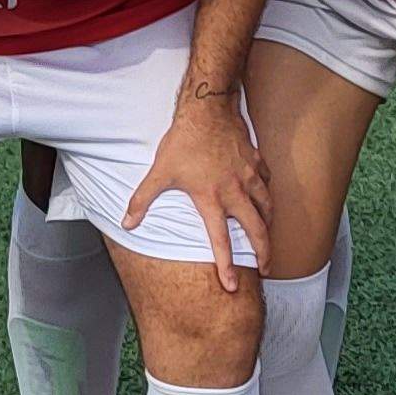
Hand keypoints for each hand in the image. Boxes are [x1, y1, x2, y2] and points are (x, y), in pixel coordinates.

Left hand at [130, 88, 269, 290]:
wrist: (208, 109)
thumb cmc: (183, 141)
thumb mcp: (159, 172)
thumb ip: (142, 200)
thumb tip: (127, 223)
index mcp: (212, 199)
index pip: (222, 241)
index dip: (227, 266)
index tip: (232, 285)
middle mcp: (235, 192)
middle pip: (257, 230)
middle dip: (264, 252)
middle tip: (265, 267)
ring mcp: (249, 176)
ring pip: (267, 208)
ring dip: (268, 226)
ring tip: (268, 237)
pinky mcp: (256, 161)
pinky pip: (267, 183)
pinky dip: (267, 195)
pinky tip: (265, 198)